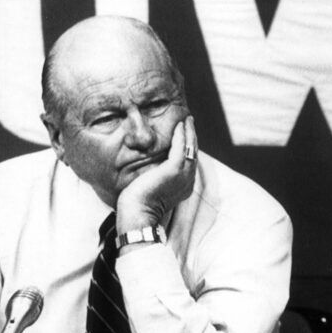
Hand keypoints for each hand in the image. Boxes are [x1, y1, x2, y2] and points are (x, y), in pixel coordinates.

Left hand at [116, 116, 197, 236]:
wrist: (138, 213)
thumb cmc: (140, 204)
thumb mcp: (154, 188)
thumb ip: (158, 177)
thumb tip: (152, 169)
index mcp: (185, 186)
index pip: (189, 162)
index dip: (188, 147)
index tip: (185, 135)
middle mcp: (188, 180)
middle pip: (193, 152)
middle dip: (192, 136)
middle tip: (189, 122)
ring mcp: (184, 174)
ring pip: (190, 147)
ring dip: (189, 131)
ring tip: (187, 119)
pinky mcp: (175, 168)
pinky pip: (181, 146)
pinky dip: (181, 134)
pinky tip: (179, 124)